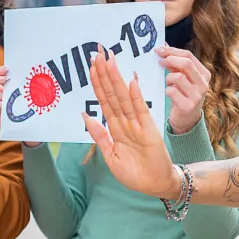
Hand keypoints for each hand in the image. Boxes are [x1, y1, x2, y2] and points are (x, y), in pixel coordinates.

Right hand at [0, 66, 42, 147]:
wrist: (26, 125)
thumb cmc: (22, 107)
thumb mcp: (17, 91)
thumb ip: (13, 83)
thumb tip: (16, 70)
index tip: (6, 69)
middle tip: (5, 79)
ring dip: (1, 94)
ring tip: (11, 97)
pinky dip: (3, 104)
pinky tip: (10, 105)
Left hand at [83, 48, 181, 199]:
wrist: (155, 185)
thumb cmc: (134, 172)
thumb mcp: (110, 155)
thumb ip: (99, 135)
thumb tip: (84, 115)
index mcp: (115, 127)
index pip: (104, 100)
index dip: (97, 83)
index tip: (91, 66)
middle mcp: (125, 121)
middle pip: (112, 93)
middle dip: (105, 73)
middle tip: (98, 53)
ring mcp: (138, 123)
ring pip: (123, 97)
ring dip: (116, 79)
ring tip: (110, 60)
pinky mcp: (149, 129)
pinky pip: (141, 110)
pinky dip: (135, 96)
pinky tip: (130, 82)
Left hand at [156, 46, 210, 134]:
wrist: (187, 120)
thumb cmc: (184, 95)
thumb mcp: (184, 78)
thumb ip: (176, 64)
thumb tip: (164, 46)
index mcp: (204, 74)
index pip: (189, 55)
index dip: (172, 50)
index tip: (160, 50)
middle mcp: (203, 84)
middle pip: (186, 63)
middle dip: (170, 59)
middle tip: (160, 61)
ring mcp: (197, 96)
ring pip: (177, 77)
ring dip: (168, 78)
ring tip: (168, 84)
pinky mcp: (188, 106)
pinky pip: (172, 91)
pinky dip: (167, 90)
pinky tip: (169, 94)